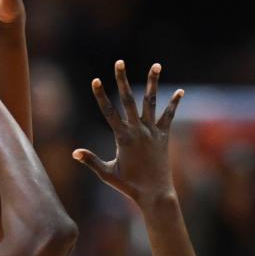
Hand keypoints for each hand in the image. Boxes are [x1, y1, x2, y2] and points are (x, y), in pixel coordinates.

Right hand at [74, 61, 183, 207]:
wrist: (155, 193)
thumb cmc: (129, 186)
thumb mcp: (107, 174)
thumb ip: (91, 161)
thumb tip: (74, 153)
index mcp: (123, 138)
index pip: (108, 112)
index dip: (101, 96)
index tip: (95, 80)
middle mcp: (138, 130)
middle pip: (128, 100)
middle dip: (122, 80)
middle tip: (119, 62)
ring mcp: (152, 132)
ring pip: (151, 102)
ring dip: (153, 83)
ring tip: (156, 65)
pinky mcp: (164, 136)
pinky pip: (169, 116)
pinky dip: (174, 104)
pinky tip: (180, 91)